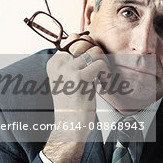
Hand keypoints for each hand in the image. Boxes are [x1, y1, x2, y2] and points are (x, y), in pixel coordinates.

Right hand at [43, 33, 109, 162]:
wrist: (69, 125)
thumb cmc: (73, 104)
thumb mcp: (69, 79)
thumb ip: (75, 61)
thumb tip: (88, 41)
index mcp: (55, 62)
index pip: (74, 37)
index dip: (90, 48)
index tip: (93, 65)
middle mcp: (59, 63)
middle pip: (87, 42)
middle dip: (98, 56)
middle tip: (99, 72)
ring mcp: (67, 69)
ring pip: (95, 52)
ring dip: (104, 65)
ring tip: (101, 79)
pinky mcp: (79, 78)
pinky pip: (101, 64)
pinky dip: (107, 74)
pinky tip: (102, 86)